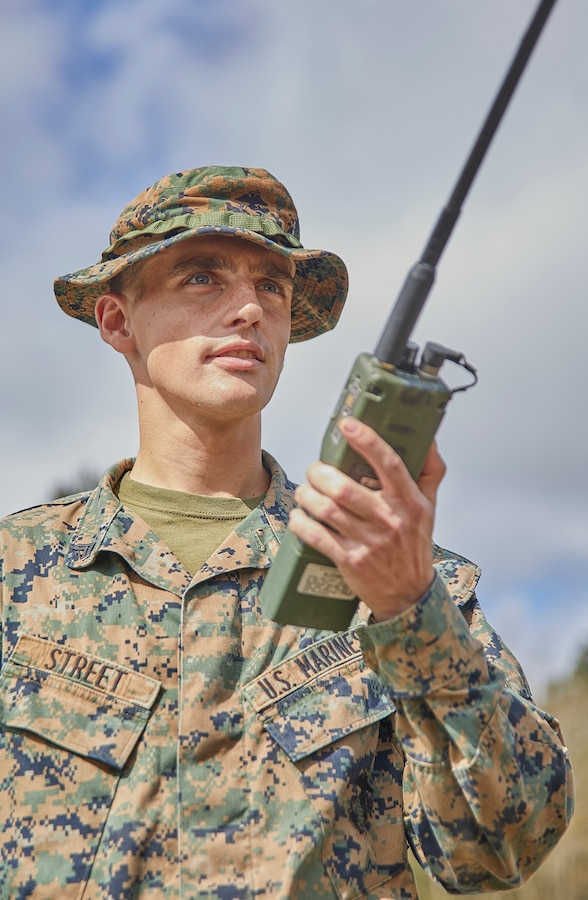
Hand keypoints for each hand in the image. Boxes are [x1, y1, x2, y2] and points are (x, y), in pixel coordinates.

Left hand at [288, 417, 445, 621]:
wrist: (409, 594)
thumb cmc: (414, 544)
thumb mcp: (429, 507)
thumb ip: (430, 471)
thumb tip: (428, 438)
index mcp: (409, 502)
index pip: (389, 463)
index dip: (367, 441)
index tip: (348, 425)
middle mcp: (390, 520)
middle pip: (344, 487)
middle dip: (319, 473)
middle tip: (315, 470)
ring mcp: (369, 542)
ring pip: (325, 509)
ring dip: (306, 496)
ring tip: (305, 492)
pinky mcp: (350, 560)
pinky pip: (316, 535)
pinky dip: (301, 522)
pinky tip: (299, 516)